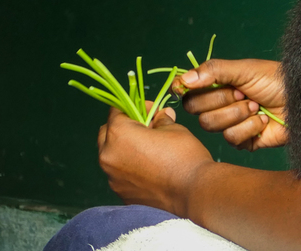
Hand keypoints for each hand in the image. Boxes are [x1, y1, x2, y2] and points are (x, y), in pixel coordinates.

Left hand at [97, 107, 212, 214]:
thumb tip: (161, 115)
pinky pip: (119, 174)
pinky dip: (129, 168)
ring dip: (124, 149)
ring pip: (111, 155)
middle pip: (106, 133)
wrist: (194, 192)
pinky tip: (150, 170)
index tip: (152, 112)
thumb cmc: (183, 156)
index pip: (116, 111)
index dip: (136, 108)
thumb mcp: (174, 129)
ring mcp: (112, 178)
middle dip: (124, 128)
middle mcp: (108, 156)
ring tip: (149, 151)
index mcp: (119, 134)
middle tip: (147, 129)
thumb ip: (161, 120)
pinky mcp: (121, 194)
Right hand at [178, 58, 288, 150]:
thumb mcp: (244, 69)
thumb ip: (213, 71)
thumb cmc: (277, 80)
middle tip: (243, 93)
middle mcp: (221, 106)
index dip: (189, 92)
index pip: (189, 94)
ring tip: (257, 106)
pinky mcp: (244, 141)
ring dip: (238, 114)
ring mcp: (232, 124)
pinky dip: (250, 127)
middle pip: (197, 112)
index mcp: (218, 86)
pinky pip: (232, 139)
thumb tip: (182, 80)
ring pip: (213, 126)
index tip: (191, 88)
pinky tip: (264, 120)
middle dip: (221, 101)